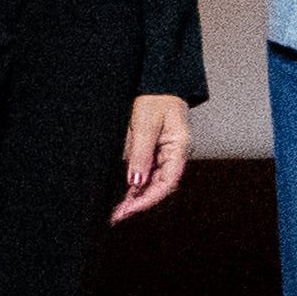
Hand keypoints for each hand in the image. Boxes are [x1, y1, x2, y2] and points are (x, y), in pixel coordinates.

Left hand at [113, 95, 192, 220]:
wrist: (159, 80)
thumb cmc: (156, 98)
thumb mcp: (144, 124)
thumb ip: (140, 154)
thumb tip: (135, 182)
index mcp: (179, 147)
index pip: (167, 182)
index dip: (147, 199)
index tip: (128, 209)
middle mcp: (176, 153)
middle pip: (160, 186)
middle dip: (139, 202)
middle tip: (117, 215)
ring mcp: (167, 153)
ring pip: (153, 181)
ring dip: (136, 195)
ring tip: (118, 208)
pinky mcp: (157, 150)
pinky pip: (148, 171)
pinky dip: (137, 183)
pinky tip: (126, 192)